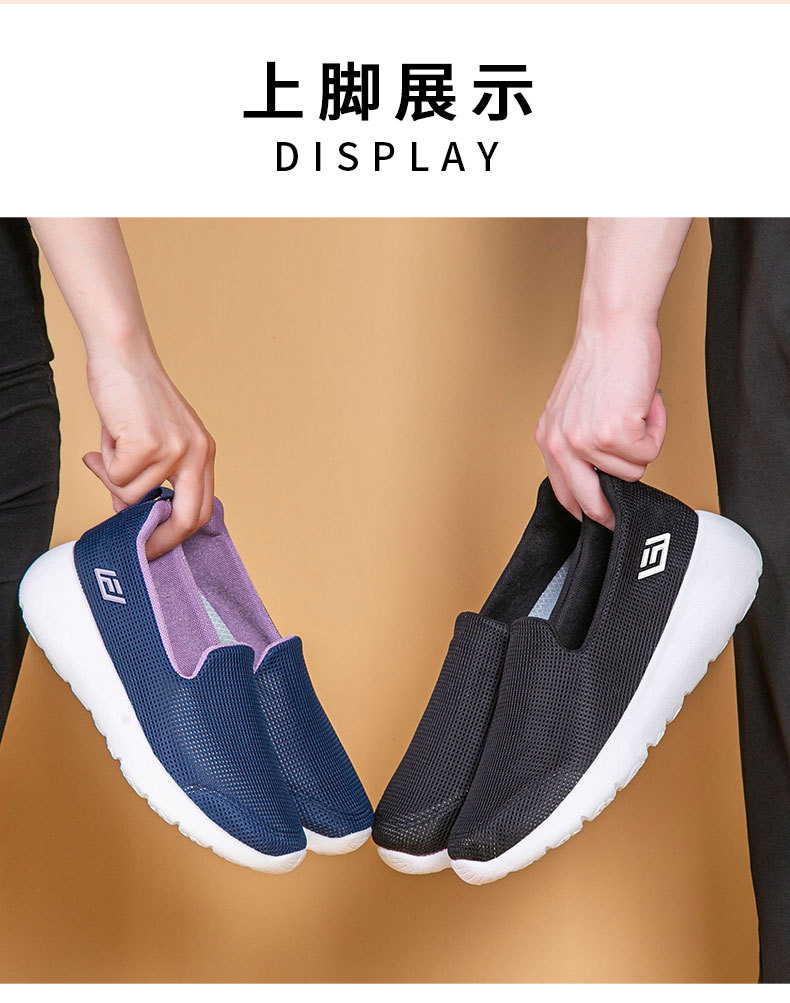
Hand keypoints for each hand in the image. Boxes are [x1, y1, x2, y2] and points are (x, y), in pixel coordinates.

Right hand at [82, 336, 215, 559]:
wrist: (123, 355)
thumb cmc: (133, 396)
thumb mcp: (155, 443)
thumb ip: (151, 479)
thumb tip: (127, 514)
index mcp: (205, 454)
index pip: (202, 511)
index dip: (178, 536)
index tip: (154, 549)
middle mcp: (198, 453)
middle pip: (188, 519)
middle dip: (158, 540)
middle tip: (135, 547)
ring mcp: (176, 449)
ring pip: (133, 495)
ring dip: (113, 476)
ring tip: (112, 444)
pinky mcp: (149, 444)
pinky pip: (117, 476)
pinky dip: (105, 460)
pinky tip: (110, 434)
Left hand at [535, 317, 665, 528]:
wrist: (613, 328)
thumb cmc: (602, 361)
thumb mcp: (573, 410)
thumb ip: (578, 444)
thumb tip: (601, 477)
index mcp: (548, 438)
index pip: (564, 493)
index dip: (586, 509)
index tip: (602, 517)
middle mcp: (561, 443)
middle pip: (591, 502)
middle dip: (612, 509)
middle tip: (624, 512)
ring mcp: (586, 441)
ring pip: (632, 473)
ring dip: (643, 443)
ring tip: (636, 411)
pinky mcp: (614, 434)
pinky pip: (650, 454)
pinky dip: (657, 430)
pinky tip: (646, 405)